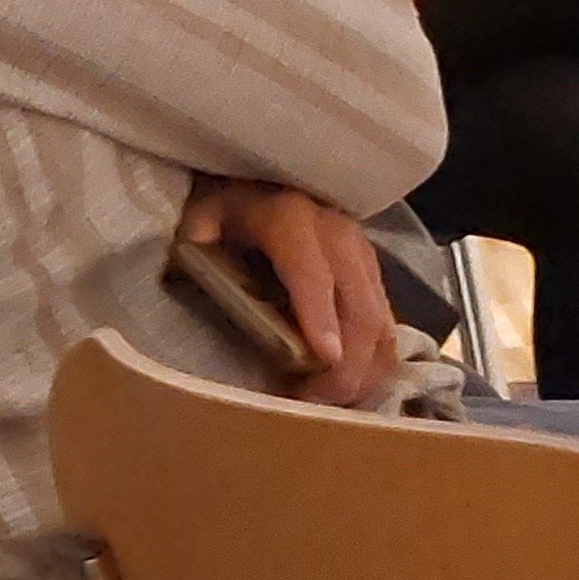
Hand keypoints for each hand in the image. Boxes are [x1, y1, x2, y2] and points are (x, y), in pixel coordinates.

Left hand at [174, 181, 399, 408]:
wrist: (266, 174)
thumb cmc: (227, 205)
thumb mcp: (201, 219)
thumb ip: (197, 248)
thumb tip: (193, 289)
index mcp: (289, 216)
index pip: (310, 268)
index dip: (319, 313)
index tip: (325, 359)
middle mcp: (336, 231)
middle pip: (357, 302)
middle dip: (347, 361)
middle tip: (316, 405)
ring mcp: (361, 250)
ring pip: (380, 315)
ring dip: (365, 366)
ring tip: (331, 404)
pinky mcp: (372, 270)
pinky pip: (386, 319)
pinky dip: (375, 358)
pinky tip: (352, 386)